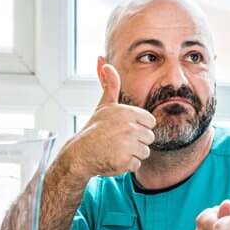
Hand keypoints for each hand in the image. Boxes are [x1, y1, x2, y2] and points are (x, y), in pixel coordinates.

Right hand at [63, 65, 155, 179]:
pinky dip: (127, 165)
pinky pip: (137, 165)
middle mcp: (129, 127)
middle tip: (118, 141)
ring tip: (116, 150)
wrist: (79, 154)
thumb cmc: (94, 130)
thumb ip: (110, 86)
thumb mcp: (104, 106)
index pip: (150, 122)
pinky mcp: (125, 161)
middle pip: (149, 137)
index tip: (124, 129)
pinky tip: (114, 159)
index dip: (138, 127)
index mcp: (127, 113)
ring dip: (132, 154)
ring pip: (145, 152)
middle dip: (136, 141)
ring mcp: (127, 145)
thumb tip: (105, 63)